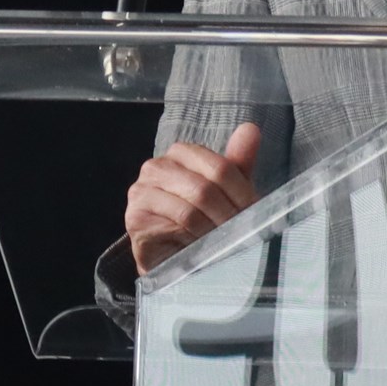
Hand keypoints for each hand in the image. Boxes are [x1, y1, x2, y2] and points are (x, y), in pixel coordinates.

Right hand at [125, 122, 262, 272]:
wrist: (172, 256)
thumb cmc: (202, 221)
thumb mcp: (226, 191)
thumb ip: (237, 162)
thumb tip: (250, 129)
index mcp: (180, 154)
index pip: (220, 168)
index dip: (241, 194)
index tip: (251, 214)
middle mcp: (156, 167)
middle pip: (205, 189)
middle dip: (227, 215)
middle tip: (238, 233)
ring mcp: (141, 192)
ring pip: (190, 210)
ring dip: (210, 231)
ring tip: (218, 242)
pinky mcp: (135, 218)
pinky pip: (174, 228)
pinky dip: (192, 240)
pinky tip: (195, 247)